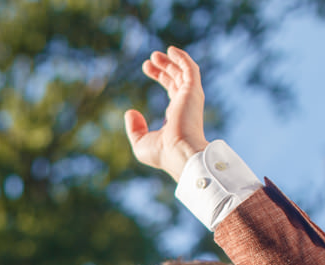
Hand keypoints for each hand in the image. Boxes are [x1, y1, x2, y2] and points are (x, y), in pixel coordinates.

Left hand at [123, 46, 208, 181]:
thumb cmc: (163, 154)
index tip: (147, 68)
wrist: (180, 153)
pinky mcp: (193, 92)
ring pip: (183, 72)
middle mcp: (186, 105)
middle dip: (164, 67)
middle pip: (176, 79)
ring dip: (171, 61)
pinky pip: (190, 69)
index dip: (160, 76)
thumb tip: (130, 112)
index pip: (171, 90)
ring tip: (156, 54)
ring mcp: (190, 98)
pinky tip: (171, 50)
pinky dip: (182, 58)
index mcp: (177, 116)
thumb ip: (135, 128)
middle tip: (151, 59)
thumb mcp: (141, 142)